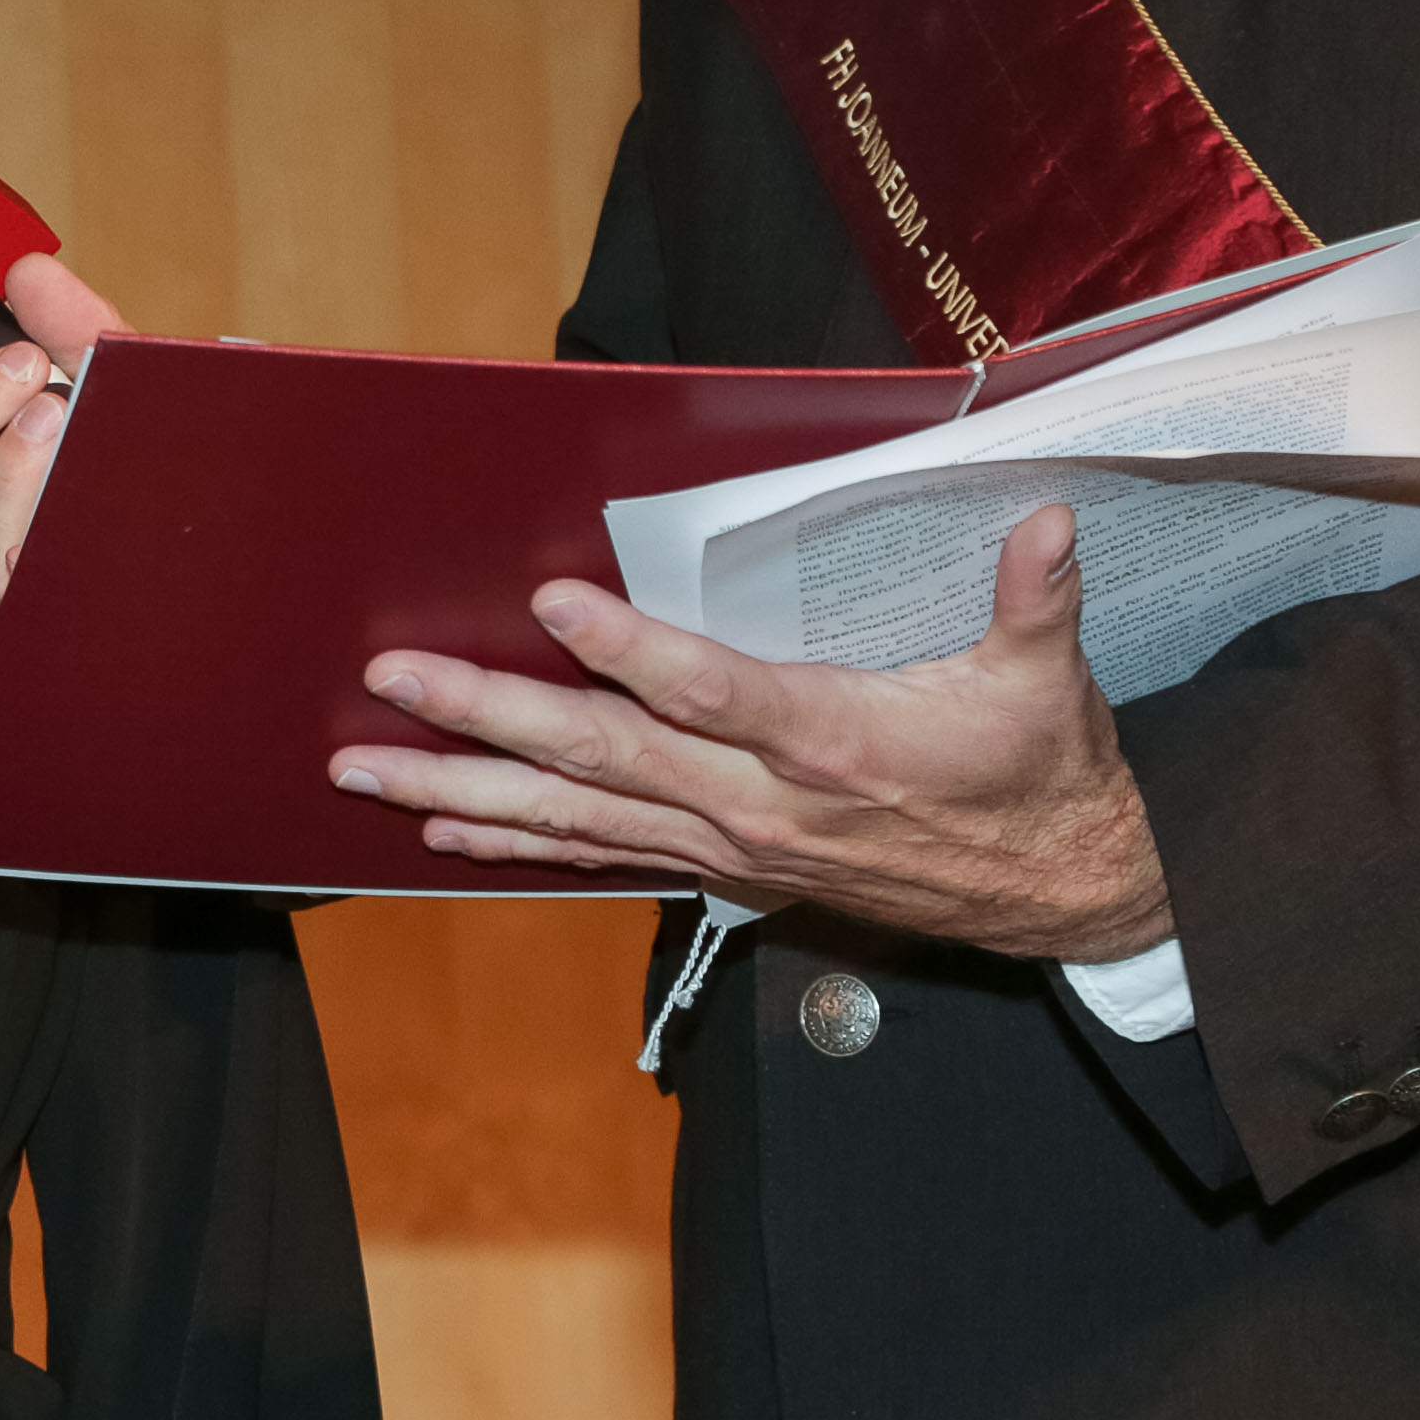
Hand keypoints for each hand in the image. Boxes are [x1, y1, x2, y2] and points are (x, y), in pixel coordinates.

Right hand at [0, 252, 128, 603]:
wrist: (194, 483)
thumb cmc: (127, 421)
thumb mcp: (102, 357)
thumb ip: (65, 316)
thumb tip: (28, 277)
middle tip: (23, 362)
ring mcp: (0, 554)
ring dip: (3, 468)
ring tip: (52, 414)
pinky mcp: (40, 587)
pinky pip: (16, 577)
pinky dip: (33, 528)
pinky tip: (62, 491)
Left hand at [325, 502, 1175, 959]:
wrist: (1055, 898)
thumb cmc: (1041, 777)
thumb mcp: (1048, 685)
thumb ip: (1035, 599)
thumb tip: (1048, 521)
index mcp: (833, 744)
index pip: (711, 695)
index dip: (630, 649)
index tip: (550, 601)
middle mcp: (761, 805)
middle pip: (604, 758)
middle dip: (488, 719)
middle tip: (391, 682)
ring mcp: (731, 845)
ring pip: (576, 818)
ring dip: (463, 791)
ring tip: (364, 769)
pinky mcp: (722, 868)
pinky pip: (598, 855)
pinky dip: (514, 842)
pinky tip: (440, 830)